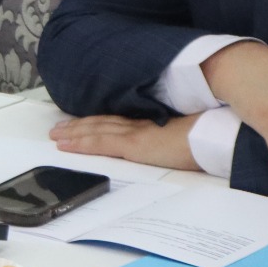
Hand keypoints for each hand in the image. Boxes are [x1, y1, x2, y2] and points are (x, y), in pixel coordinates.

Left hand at [50, 114, 200, 170]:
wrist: (212, 137)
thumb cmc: (203, 139)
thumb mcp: (180, 138)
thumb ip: (165, 140)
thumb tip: (162, 145)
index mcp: (147, 124)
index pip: (113, 122)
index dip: (93, 122)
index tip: (77, 124)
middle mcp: (136, 125)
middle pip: (99, 124)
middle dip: (77, 127)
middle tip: (57, 129)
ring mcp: (132, 133)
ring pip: (94, 131)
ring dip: (72, 133)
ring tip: (56, 136)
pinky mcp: (132, 144)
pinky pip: (99, 143)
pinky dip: (80, 143)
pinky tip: (66, 145)